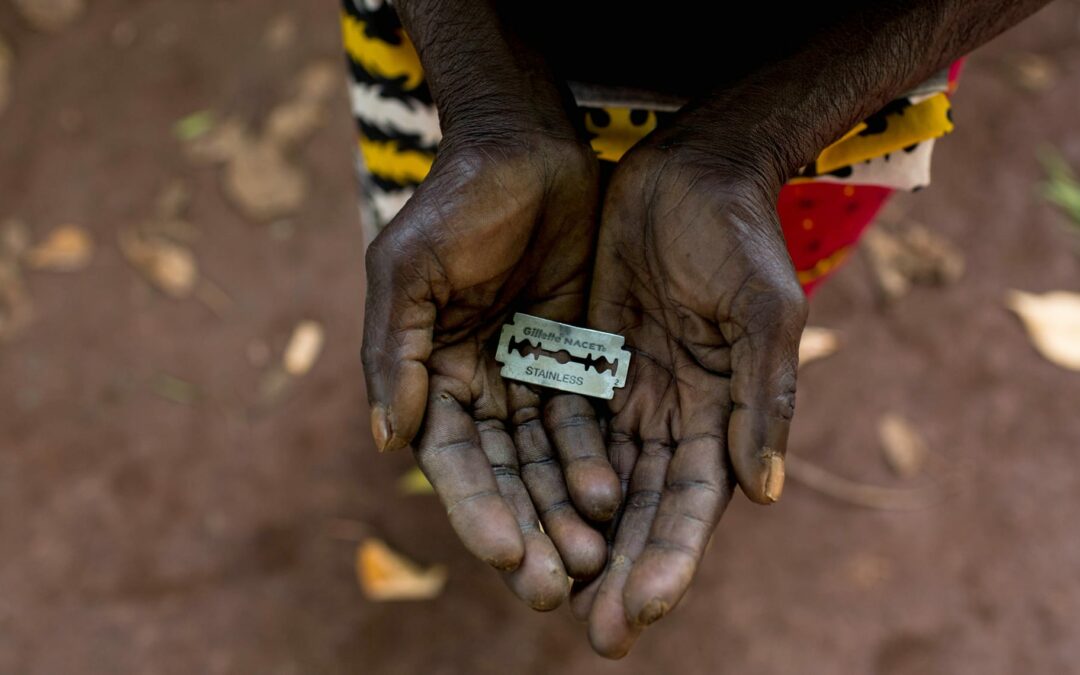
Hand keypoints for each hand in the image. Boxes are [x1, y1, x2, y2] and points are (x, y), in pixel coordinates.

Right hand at [361, 130, 620, 609]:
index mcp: (430, 374)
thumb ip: (394, 351)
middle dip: (525, 530)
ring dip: (563, 511)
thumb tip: (387, 441)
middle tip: (552, 588)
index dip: (475, 509)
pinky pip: (588, 422)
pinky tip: (614, 499)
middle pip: (502, 475)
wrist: (526, 148)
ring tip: (591, 560)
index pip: (453, 459)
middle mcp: (479, 387)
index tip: (504, 556)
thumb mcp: (409, 267)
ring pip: (547, 461)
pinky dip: (596, 462)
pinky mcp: (578, 360)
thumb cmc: (456, 201)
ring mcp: (530, 376)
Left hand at [577, 143, 806, 656]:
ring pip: (598, 481)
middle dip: (622, 571)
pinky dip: (546, 474)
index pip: (693, 503)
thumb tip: (765, 494)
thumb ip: (766, 398)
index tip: (641, 610)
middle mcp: (674, 416)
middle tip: (596, 635)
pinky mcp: (587, 363)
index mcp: (722, 414)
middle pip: (643, 510)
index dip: (670, 558)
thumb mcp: (762, 310)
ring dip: (578, 538)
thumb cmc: (738, 236)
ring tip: (549, 594)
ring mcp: (628, 393)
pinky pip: (562, 429)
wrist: (690, 171)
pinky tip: (523, 516)